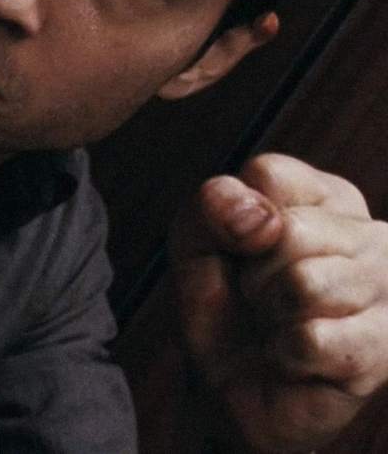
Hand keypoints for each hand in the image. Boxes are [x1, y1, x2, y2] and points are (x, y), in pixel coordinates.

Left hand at [170, 153, 387, 452]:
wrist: (228, 391)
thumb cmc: (222, 308)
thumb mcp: (196, 244)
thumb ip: (211, 208)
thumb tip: (256, 214)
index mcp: (328, 199)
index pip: (270, 174)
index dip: (233, 219)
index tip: (239, 250)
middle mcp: (372, 238)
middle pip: (291, 230)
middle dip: (251, 272)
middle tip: (257, 298)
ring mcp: (386, 295)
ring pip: (305, 283)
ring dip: (268, 312)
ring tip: (276, 324)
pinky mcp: (380, 353)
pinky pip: (311, 339)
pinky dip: (282, 352)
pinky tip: (292, 357)